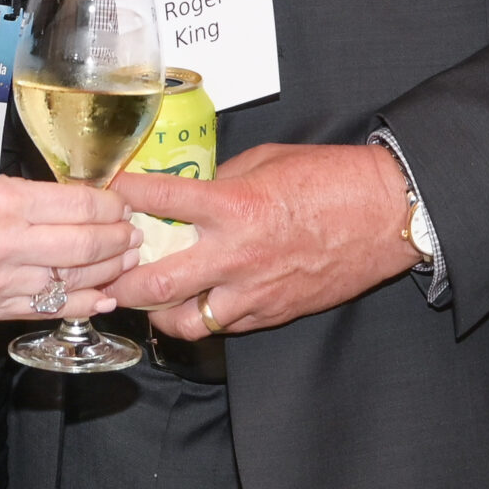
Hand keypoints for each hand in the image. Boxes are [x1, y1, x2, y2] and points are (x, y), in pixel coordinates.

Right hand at [0, 169, 138, 322]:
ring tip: (124, 262)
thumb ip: (24, 193)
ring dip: (106, 273)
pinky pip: (45, 309)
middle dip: (117, 240)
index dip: (110, 206)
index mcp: (1, 202)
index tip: (122, 204)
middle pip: (83, 246)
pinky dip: (80, 304)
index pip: (78, 206)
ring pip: (70, 281)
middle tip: (133, 234)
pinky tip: (102, 297)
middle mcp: (3, 245)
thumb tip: (72, 201)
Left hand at [103, 143, 419, 338]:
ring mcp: (253, 292)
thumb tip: (188, 192)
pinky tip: (195, 300)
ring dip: (155, 311)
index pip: (157, 202)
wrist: (385, 215)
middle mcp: (235, 255)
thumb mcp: (266, 161)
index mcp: (232, 206)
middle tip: (102, 268)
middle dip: (118, 280)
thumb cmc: (331, 180)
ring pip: (182, 322)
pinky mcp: (271, 314)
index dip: (120, 196)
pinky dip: (201, 316)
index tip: (103, 192)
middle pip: (153, 284)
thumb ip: (222, 180)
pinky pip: (222, 327)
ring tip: (145, 295)